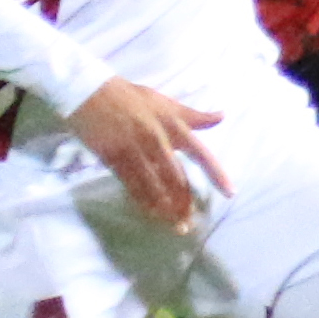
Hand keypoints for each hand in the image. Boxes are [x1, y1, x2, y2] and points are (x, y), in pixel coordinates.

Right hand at [68, 76, 229, 228]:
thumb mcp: (164, 102)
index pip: (200, 153)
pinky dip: (143, 202)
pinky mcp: (114, 158)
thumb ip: (193, 115)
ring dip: (166, 209)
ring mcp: (134, 150)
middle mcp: (156, 139)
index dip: (216, 174)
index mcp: (172, 125)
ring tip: (175, 225)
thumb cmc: (130, 97)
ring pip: (154, 187)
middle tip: (190, 222)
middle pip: (176, 178)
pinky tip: (151, 214)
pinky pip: (132, 186)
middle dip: (184, 203)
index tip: (230, 193)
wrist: (89, 92)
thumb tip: (222, 116)